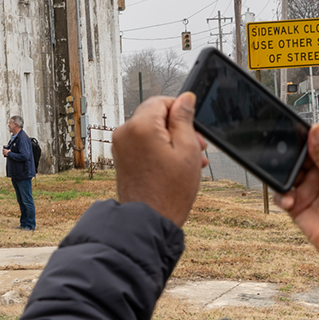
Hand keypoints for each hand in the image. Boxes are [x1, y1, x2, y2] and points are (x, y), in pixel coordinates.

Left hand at [113, 93, 205, 226]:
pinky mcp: (122, 158)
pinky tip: (176, 165)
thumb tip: (185, 99)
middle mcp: (125, 133)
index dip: (181, 111)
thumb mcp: (187, 149)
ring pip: (150, 131)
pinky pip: (143, 144)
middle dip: (178, 128)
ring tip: (191, 160)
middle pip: (155, 116)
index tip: (194, 125)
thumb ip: (184, 119)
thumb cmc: (168, 192)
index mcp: (140, 126)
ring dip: (171, 140)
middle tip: (197, 146)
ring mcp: (121, 146)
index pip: (161, 101)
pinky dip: (159, 149)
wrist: (148, 220)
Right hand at [277, 124, 318, 272]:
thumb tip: (316, 128)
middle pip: (301, 155)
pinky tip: (289, 200)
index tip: (298, 130)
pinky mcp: (299, 204)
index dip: (310, 134)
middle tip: (288, 158)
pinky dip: (282, 196)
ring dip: (285, 176)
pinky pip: (283, 194)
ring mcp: (311, 188)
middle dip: (292, 156)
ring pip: (289, 173)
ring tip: (289, 182)